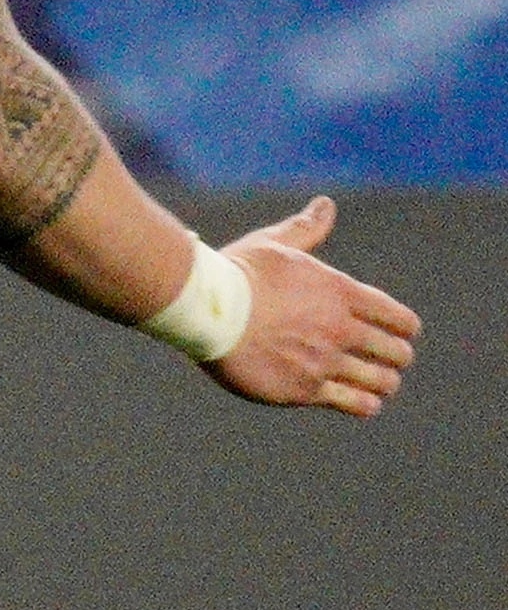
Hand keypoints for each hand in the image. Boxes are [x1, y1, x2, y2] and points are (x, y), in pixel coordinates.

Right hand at [206, 197, 418, 416]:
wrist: (204, 309)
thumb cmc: (235, 274)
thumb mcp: (274, 244)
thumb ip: (307, 229)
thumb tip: (326, 204)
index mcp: (341, 293)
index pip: (398, 318)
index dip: (405, 327)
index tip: (400, 332)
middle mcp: (340, 329)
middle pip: (396, 352)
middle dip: (396, 356)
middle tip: (388, 360)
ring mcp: (324, 361)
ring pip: (380, 381)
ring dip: (384, 383)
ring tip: (379, 384)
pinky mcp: (303, 390)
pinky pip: (354, 403)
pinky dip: (365, 404)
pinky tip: (364, 403)